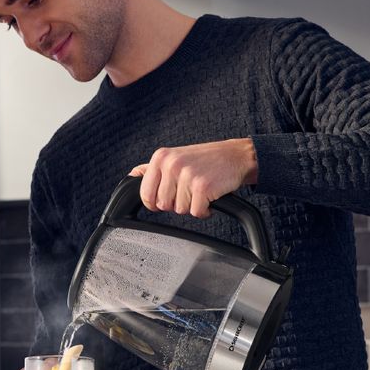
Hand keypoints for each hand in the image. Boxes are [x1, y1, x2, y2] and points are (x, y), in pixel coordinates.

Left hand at [129, 138, 257, 217]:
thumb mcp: (175, 157)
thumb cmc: (206, 159)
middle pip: (163, 205)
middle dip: (177, 203)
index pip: (145, 193)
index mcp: (161, 157)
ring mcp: (187, 175)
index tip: (168, 198)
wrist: (236, 156)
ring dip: (192, 206)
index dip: (156, 203)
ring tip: (201, 192)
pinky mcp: (202, 187)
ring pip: (180, 210)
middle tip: (190, 191)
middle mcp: (172, 164)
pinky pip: (196, 212)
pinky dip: (205, 211)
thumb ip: (153, 168)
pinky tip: (210, 198)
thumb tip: (132, 175)